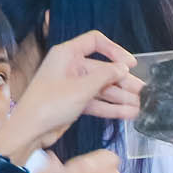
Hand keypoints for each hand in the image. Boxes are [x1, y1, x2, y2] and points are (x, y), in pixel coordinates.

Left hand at [0, 30, 142, 154]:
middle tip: (142, 91)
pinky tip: (128, 113)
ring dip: (120, 96)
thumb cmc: (48, 104)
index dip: (115, 50)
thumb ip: (105, 75)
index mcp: (67, 54)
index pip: (95, 42)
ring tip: (140, 105)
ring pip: (102, 87)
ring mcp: (72, 85)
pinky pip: (97, 101)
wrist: (30, 130)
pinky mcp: (74, 102)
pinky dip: (111, 107)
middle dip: (123, 81)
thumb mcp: (82, 88)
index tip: (130, 64)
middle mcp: (70, 67)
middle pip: (103, 69)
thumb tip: (123, 68)